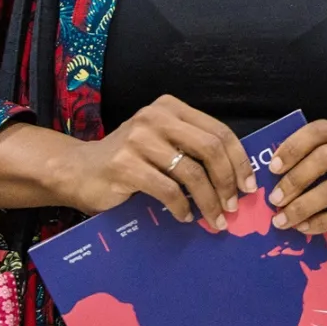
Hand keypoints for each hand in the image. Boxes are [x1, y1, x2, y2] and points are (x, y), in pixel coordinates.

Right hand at [56, 94, 254, 230]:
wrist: (77, 170)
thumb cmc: (129, 160)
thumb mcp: (163, 143)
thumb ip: (193, 149)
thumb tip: (237, 178)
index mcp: (171, 108)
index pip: (218, 131)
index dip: (239, 160)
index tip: (248, 185)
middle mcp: (156, 117)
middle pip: (210, 149)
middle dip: (227, 181)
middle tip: (234, 206)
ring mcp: (138, 140)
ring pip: (191, 172)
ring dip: (208, 200)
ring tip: (216, 218)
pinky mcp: (124, 166)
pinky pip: (167, 190)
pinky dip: (181, 207)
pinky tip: (185, 216)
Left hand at [267, 120, 326, 259]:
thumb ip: (314, 169)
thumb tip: (271, 176)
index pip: (323, 129)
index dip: (294, 145)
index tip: (273, 167)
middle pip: (326, 156)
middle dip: (294, 179)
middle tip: (275, 199)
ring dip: (301, 206)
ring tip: (282, 220)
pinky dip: (319, 223)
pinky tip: (304, 229)